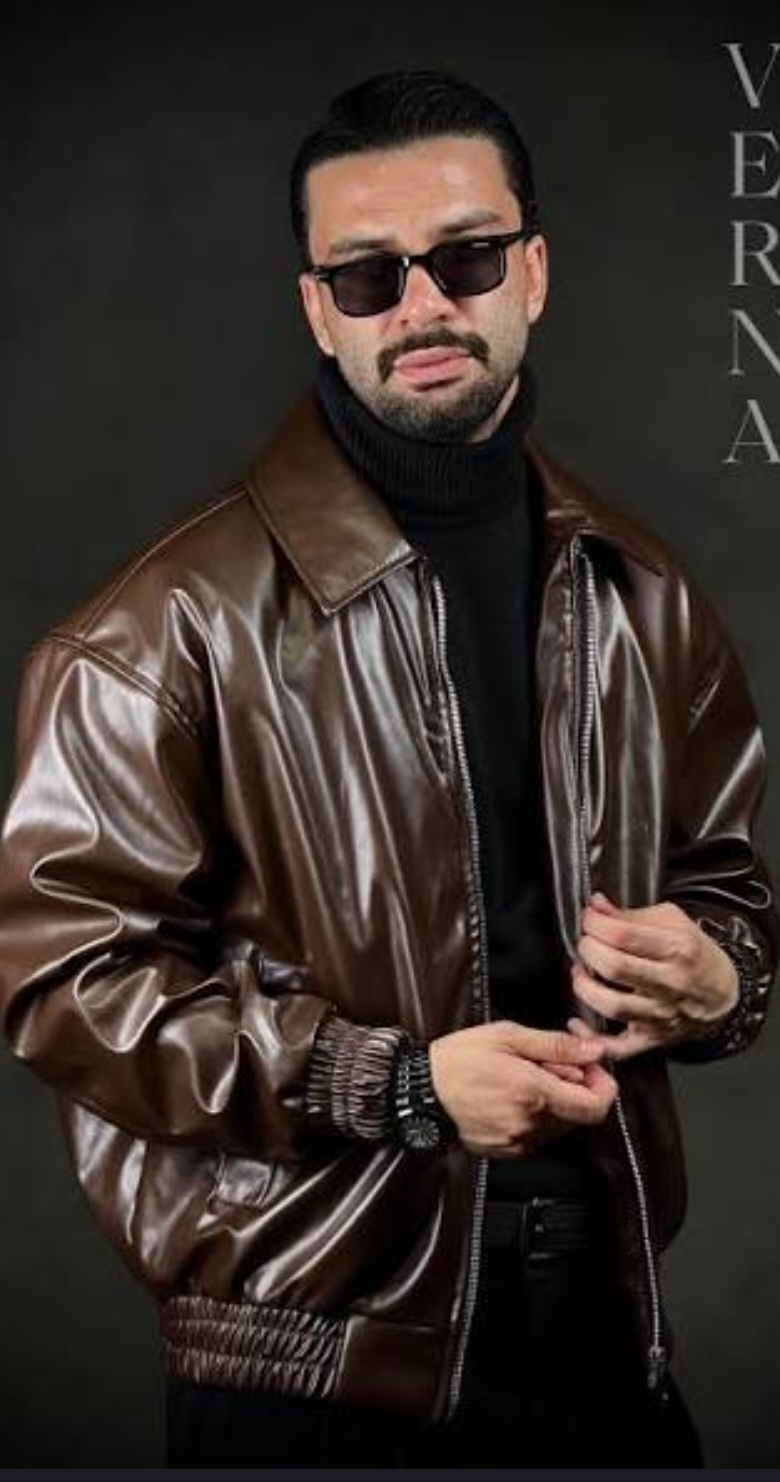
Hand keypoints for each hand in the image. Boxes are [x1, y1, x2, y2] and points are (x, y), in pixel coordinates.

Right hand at [429, 1020, 616, 1157]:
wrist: (421, 1091)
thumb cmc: (458, 1059)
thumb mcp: (508, 1036)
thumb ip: (556, 1045)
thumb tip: (594, 1051)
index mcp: (533, 1093)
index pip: (596, 1106)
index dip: (603, 1085)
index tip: (590, 1066)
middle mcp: (529, 1124)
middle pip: (580, 1115)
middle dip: (577, 1086)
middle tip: (553, 1062)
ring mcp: (518, 1141)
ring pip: (561, 1125)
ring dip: (557, 1101)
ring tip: (528, 1076)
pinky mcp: (506, 1151)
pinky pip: (538, 1135)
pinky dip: (538, 1115)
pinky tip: (515, 1095)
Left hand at [570, 892, 738, 1059]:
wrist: (722, 993)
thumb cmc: (695, 954)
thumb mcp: (673, 922)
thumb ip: (631, 914)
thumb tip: (597, 905)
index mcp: (677, 949)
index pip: (624, 935)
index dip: (596, 924)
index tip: (589, 919)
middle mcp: (670, 984)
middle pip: (615, 968)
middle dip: (588, 950)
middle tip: (586, 943)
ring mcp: (661, 1014)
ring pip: (612, 1006)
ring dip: (585, 987)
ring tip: (582, 973)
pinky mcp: (652, 1038)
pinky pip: (619, 1048)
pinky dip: (594, 1039)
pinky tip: (579, 1023)